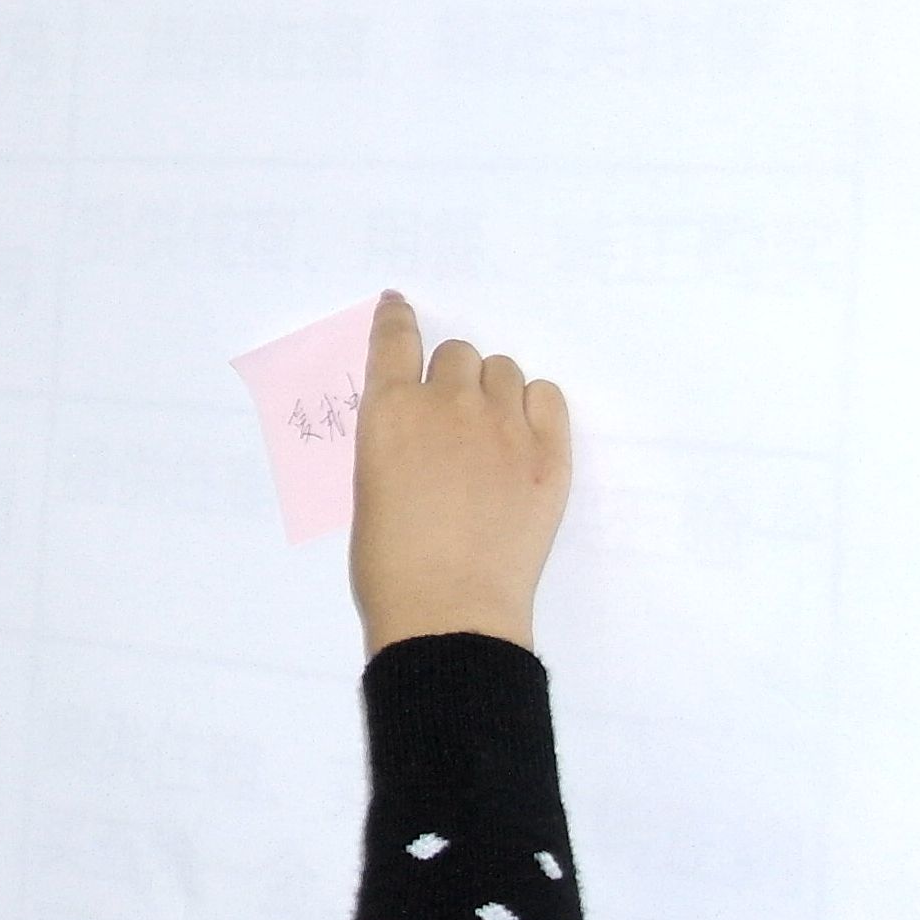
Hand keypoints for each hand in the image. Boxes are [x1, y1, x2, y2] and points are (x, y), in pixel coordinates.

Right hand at [346, 292, 568, 652]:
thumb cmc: (390, 564)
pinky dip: (534, 406)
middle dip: (450, 376)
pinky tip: (525, 435)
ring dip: (492, 390)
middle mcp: (448, 403)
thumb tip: (414, 426)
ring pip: (503, 370)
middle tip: (450, 417)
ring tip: (490, 432)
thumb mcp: (369, 486)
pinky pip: (548, 396)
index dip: (397, 318)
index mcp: (390, 411)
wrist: (449, 611)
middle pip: (457, 352)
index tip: (400, 308)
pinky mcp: (550, 454)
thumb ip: (391, 438)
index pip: (394, 337)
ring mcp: (505, 426)